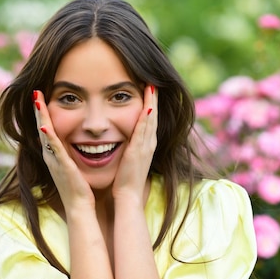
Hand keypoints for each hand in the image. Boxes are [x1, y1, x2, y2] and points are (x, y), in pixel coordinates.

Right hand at [33, 90, 95, 210]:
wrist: (79, 206)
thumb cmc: (79, 188)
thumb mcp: (72, 166)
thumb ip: (70, 154)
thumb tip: (76, 142)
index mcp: (54, 154)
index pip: (46, 129)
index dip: (43, 113)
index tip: (41, 96)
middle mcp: (50, 155)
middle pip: (41, 127)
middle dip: (38, 110)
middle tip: (35, 92)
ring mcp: (54, 160)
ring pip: (45, 134)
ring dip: (40, 117)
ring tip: (37, 100)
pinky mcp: (62, 166)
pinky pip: (54, 148)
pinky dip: (49, 136)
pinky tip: (45, 125)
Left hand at [112, 85, 157, 205]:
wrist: (128, 196)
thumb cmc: (125, 180)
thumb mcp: (129, 159)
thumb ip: (129, 148)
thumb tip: (124, 139)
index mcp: (146, 145)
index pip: (150, 120)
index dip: (151, 104)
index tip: (149, 89)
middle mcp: (149, 144)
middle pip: (153, 116)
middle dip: (154, 99)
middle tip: (155, 81)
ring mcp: (145, 147)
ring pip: (151, 120)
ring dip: (152, 103)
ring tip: (152, 86)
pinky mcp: (139, 152)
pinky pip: (143, 131)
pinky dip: (147, 118)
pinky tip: (147, 106)